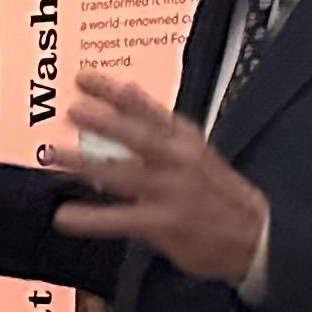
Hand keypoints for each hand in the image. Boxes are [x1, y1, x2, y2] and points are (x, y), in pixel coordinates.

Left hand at [50, 74, 269, 282]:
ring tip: (55, 156)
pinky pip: (122, 219)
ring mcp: (172, 190)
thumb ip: (157, 128)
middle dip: (103, 121)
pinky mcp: (167, 222)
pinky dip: (93, 218)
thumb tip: (124, 100)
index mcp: (183, 138)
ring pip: (124, 173)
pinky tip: (67, 217)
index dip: (113, 92)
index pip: (146, 108)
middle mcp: (178, 159)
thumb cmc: (216, 193)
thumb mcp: (193, 150)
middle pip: (137, 134)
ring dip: (86, 164)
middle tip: (72, 110)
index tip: (83, 78)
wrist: (256, 234)